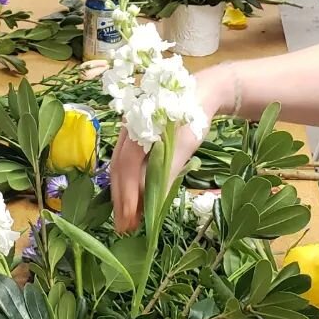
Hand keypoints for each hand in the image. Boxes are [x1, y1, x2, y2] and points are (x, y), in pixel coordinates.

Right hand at [111, 65, 233, 232]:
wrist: (202, 90)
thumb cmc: (192, 114)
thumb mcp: (185, 144)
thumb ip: (168, 172)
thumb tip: (156, 205)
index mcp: (136, 127)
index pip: (126, 167)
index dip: (126, 195)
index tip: (129, 221)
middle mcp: (127, 130)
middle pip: (117, 169)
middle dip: (120, 200)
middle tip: (124, 228)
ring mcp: (129, 133)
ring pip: (119, 167)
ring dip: (122, 194)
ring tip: (127, 219)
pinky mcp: (135, 138)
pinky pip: (126, 163)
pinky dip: (128, 184)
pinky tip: (133, 199)